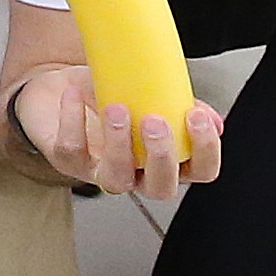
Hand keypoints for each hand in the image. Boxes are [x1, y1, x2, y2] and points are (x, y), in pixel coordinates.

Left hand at [12, 65, 225, 199]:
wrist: (62, 88)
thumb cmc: (110, 92)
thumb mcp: (147, 89)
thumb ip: (178, 103)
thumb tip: (214, 121)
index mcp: (165, 158)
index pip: (200, 171)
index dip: (205, 152)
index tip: (196, 117)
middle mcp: (137, 174)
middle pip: (162, 188)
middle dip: (161, 157)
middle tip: (154, 121)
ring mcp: (102, 172)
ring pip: (116, 181)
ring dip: (119, 146)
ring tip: (116, 108)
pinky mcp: (68, 163)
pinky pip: (71, 151)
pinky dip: (72, 121)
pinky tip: (74, 95)